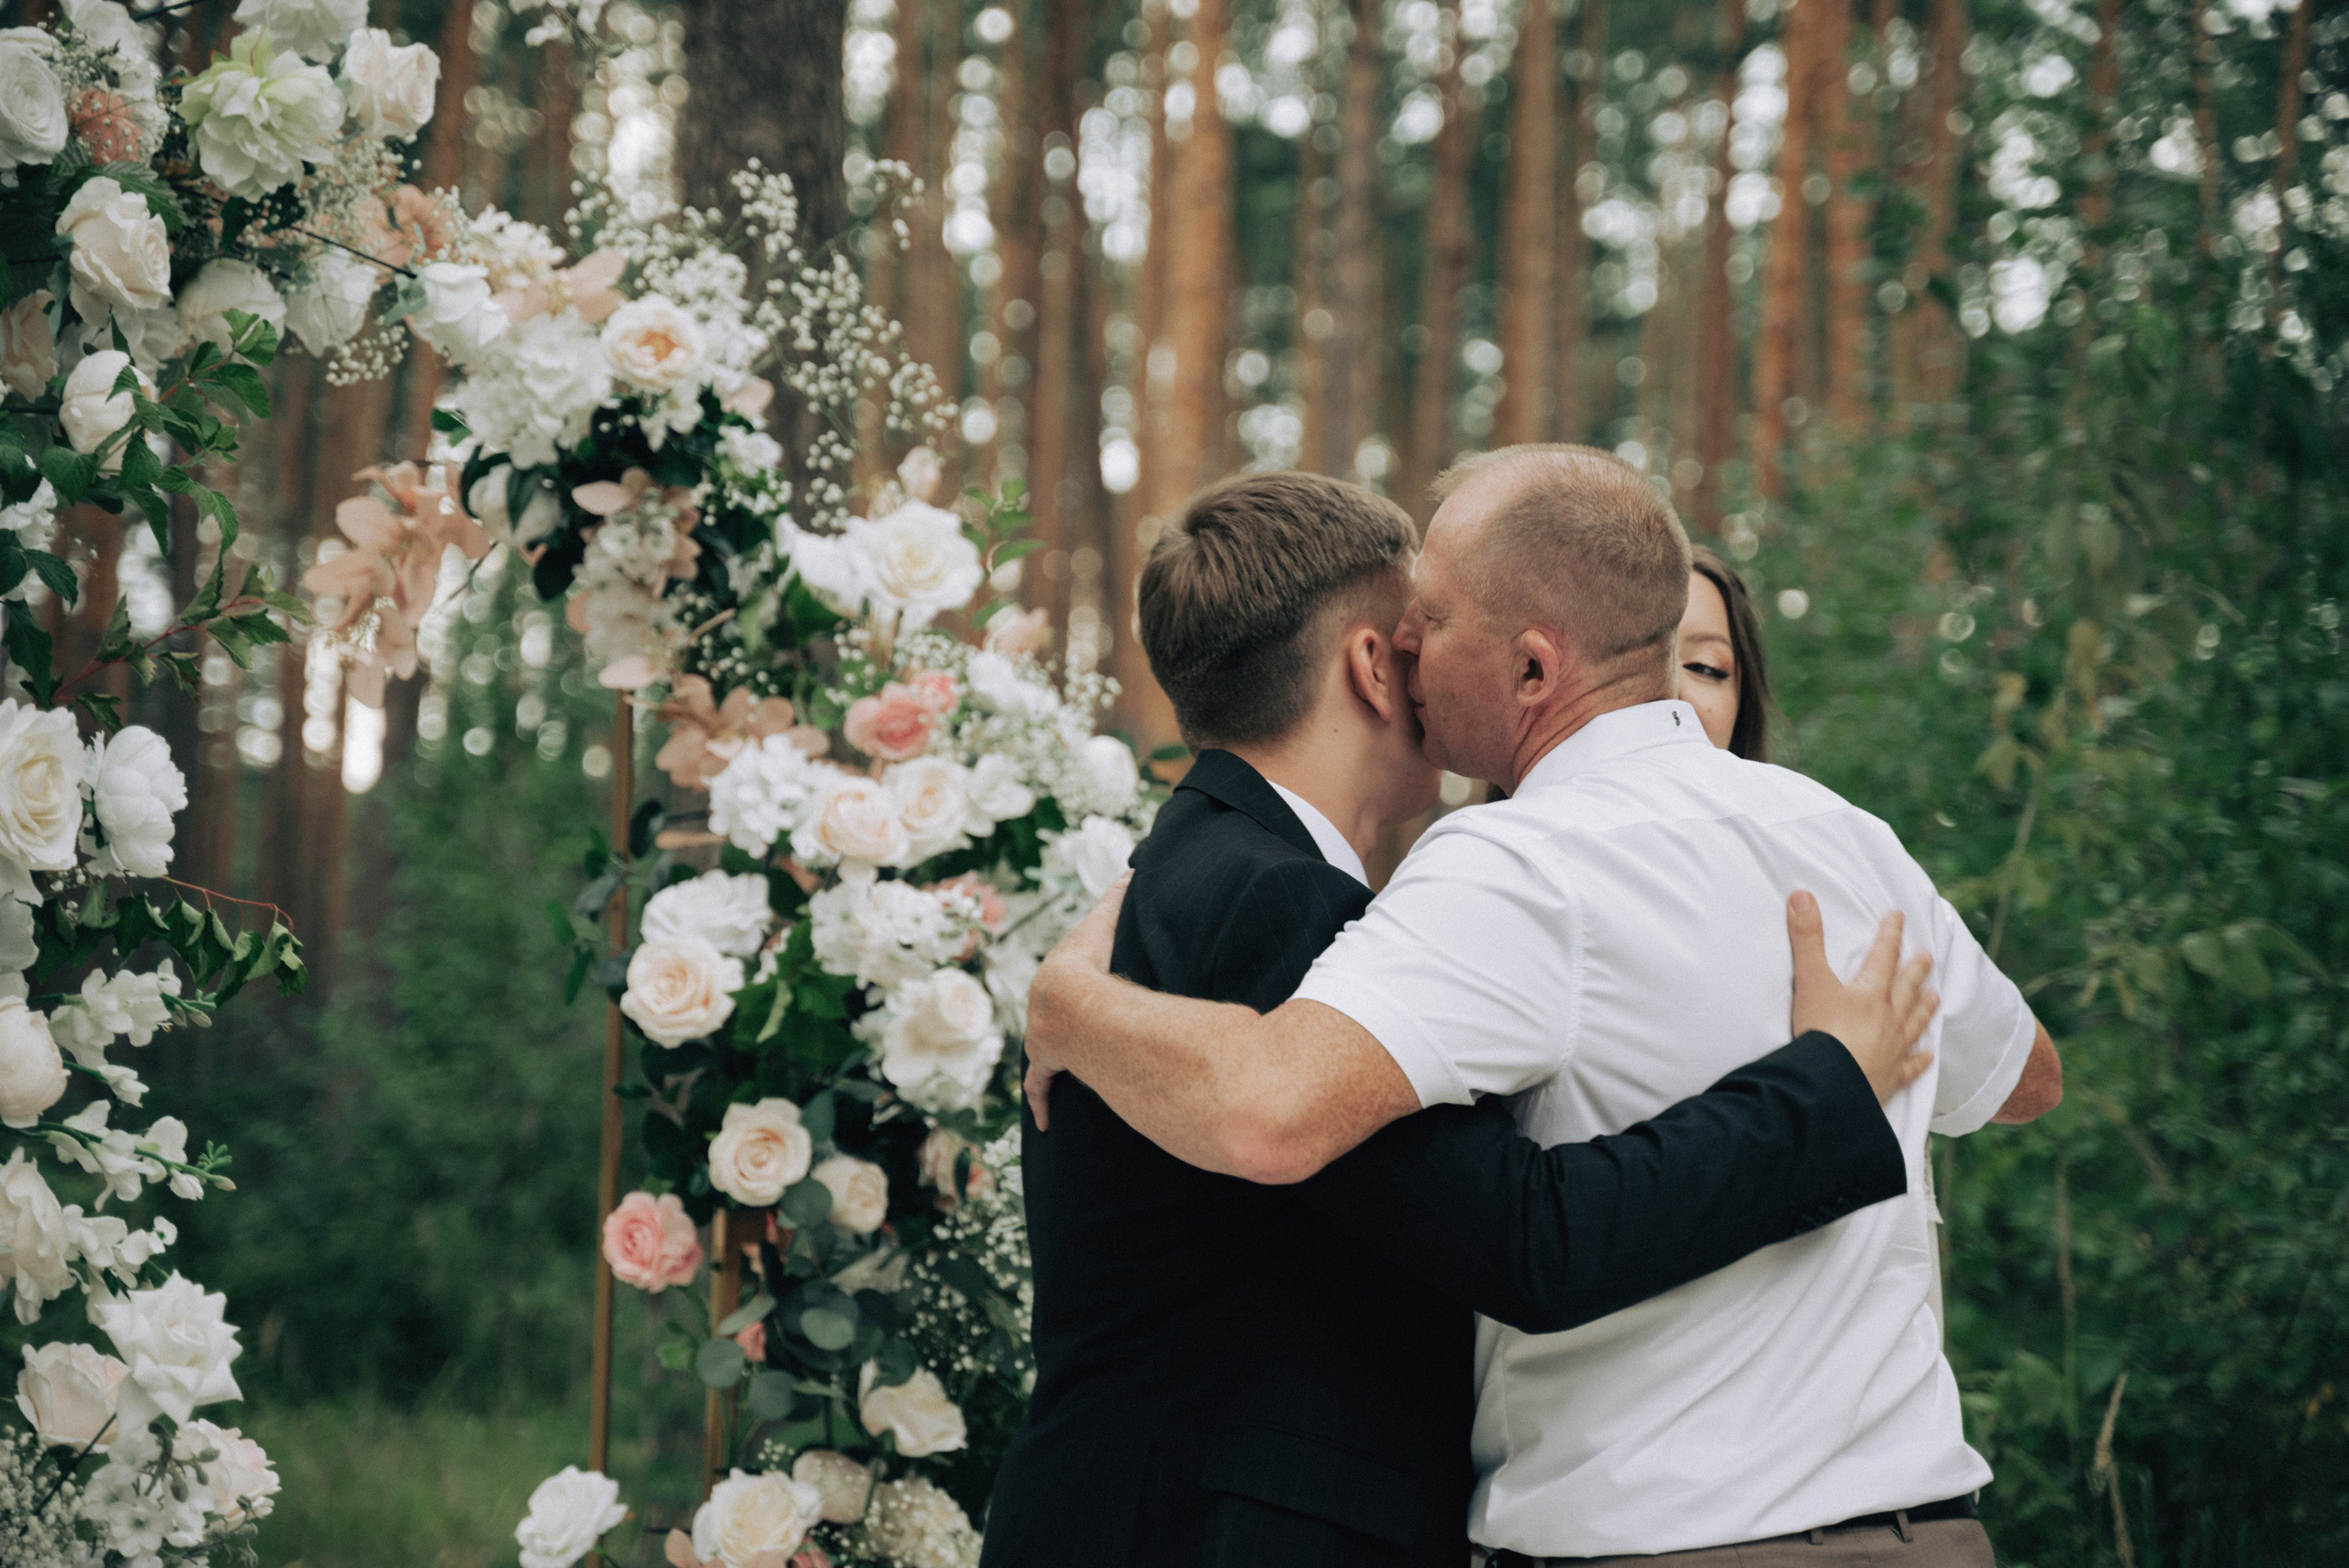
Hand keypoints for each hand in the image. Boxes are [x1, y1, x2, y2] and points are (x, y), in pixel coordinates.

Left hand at [1024, 871, 1131, 1129]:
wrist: (1069, 997)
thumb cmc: (1089, 960)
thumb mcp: (1106, 924)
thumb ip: (1119, 897)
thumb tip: (1131, 868)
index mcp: (1056, 980)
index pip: (1059, 983)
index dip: (1068, 989)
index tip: (1074, 997)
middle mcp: (1041, 1010)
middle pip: (1048, 1021)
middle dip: (1055, 1029)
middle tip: (1071, 1041)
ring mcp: (1040, 1038)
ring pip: (1041, 1056)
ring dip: (1048, 1066)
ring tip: (1062, 1079)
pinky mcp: (1044, 1062)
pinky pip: (1040, 1087)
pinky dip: (1042, 1103)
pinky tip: (1045, 1124)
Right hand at [1786, 892, 1938, 1106]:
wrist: (1831, 1086)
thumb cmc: (1821, 1032)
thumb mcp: (1810, 980)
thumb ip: (1806, 938)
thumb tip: (1802, 895)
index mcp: (1871, 992)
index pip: (1884, 955)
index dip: (1890, 934)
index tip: (1899, 916)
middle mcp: (1888, 1017)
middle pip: (1906, 987)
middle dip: (1915, 969)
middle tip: (1927, 955)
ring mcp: (1893, 1048)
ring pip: (1914, 1022)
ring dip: (1924, 1007)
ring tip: (1934, 996)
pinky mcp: (1890, 1077)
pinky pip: (1910, 1066)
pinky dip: (1919, 1060)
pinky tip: (1927, 1056)